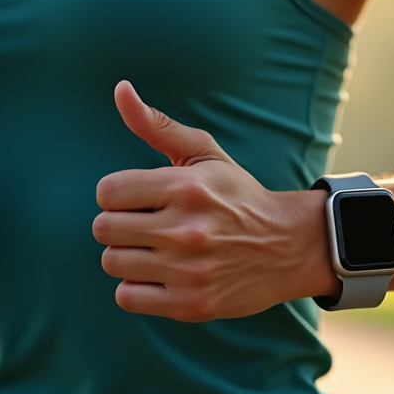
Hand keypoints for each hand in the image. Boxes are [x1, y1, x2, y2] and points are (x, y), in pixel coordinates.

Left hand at [93, 81, 329, 320]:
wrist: (289, 247)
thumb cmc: (238, 196)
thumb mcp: (206, 155)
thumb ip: (158, 125)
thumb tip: (120, 89)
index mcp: (186, 188)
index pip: (107, 192)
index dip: (121, 195)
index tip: (145, 200)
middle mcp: (187, 229)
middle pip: (104, 230)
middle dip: (122, 226)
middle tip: (151, 226)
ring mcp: (189, 270)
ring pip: (113, 263)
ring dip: (129, 257)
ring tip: (158, 251)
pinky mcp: (192, 304)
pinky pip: (128, 297)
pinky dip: (138, 288)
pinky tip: (163, 275)